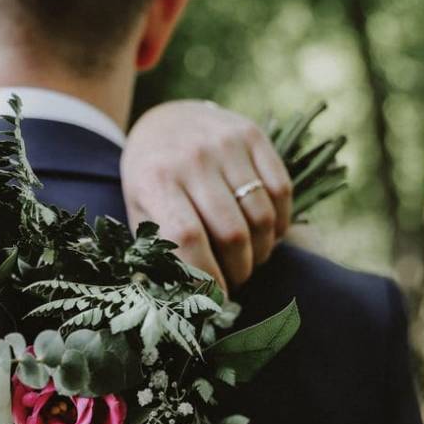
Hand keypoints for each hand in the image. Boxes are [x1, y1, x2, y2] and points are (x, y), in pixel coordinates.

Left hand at [121, 100, 292, 289]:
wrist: (167, 120)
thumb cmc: (152, 178)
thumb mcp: (141, 209)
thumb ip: (158, 249)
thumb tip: (182, 302)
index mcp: (155, 180)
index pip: (187, 238)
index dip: (206, 278)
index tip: (214, 301)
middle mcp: (191, 158)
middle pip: (231, 233)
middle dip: (238, 271)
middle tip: (234, 281)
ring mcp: (225, 143)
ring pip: (261, 216)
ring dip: (260, 252)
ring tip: (248, 259)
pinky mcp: (253, 134)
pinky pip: (281, 191)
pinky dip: (279, 223)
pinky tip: (266, 233)